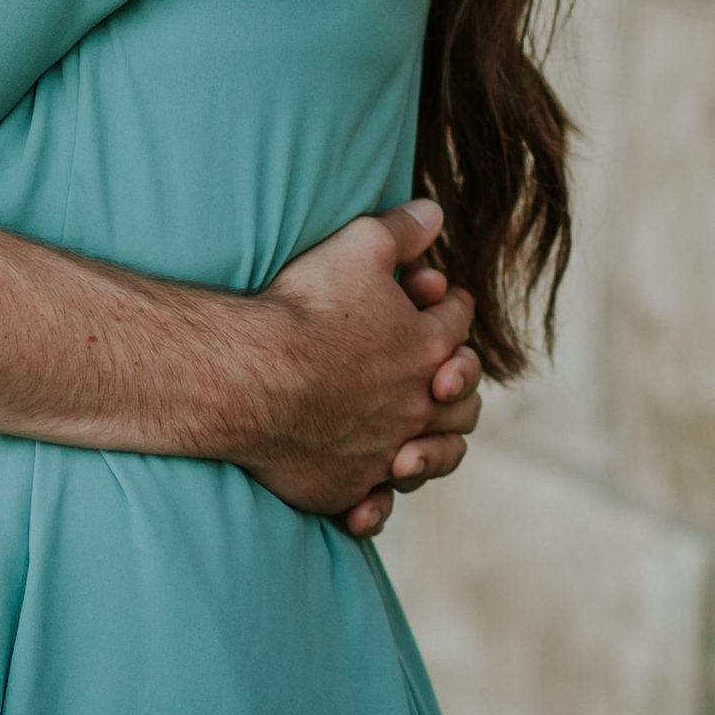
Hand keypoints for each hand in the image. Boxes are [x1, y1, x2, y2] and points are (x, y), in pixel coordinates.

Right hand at [241, 201, 483, 538]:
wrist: (252, 376)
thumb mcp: (359, 245)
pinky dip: (379, 502)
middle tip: (443, 371)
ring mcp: (384, 451)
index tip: (440, 295)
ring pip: (433, 457)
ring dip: (434, 448)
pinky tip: (372, 496)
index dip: (451, 302)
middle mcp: (417, 405)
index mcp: (427, 347)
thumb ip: (402, 230)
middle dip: (459, 382)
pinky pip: (376, 503)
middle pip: (463, 401)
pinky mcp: (346, 485)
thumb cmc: (306, 307)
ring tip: (418, 439)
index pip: (457, 321)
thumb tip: (435, 211)